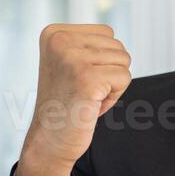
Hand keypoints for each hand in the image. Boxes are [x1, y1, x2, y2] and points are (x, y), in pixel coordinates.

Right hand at [14, 23, 131, 175]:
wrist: (49, 141)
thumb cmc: (65, 105)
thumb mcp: (69, 63)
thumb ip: (88, 45)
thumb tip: (114, 40)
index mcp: (54, 33)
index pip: (107, 33)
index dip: (102, 60)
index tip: (79, 79)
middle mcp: (59, 40)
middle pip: (118, 46)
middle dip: (109, 73)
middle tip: (83, 91)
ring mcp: (72, 58)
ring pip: (124, 61)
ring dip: (112, 85)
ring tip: (87, 97)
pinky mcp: (87, 78)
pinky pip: (125, 78)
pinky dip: (114, 96)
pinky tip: (91, 105)